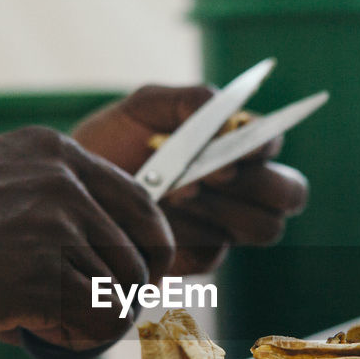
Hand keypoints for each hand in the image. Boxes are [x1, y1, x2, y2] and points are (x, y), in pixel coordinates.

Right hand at [0, 126, 173, 351]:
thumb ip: (48, 204)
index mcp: (58, 154)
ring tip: (36, 322)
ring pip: (118, 301)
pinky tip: (28, 334)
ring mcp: (56, 230)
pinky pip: (91, 329)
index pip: (145, 209)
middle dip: (116, 298)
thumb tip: (99, 265)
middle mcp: (66, 184)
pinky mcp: (39, 280)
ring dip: (85, 324)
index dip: (146, 255)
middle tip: (76, 315)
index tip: (129, 281)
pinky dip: (69, 343)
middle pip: (140, 261)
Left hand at [72, 85, 308, 274]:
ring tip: (175, 192)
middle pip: (289, 193)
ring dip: (224, 207)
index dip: (266, 144)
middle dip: (258, 184)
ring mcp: (225, 225)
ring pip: (264, 227)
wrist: (70, 193)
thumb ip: (188, 100)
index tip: (240, 144)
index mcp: (234, 144)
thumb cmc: (110, 144)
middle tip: (211, 174)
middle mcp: (241, 187)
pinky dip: (191, 232)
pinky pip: (218, 250)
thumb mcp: (143, 108)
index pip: (274, 143)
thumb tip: (226, 116)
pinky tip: (159, 219)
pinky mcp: (202, 258)